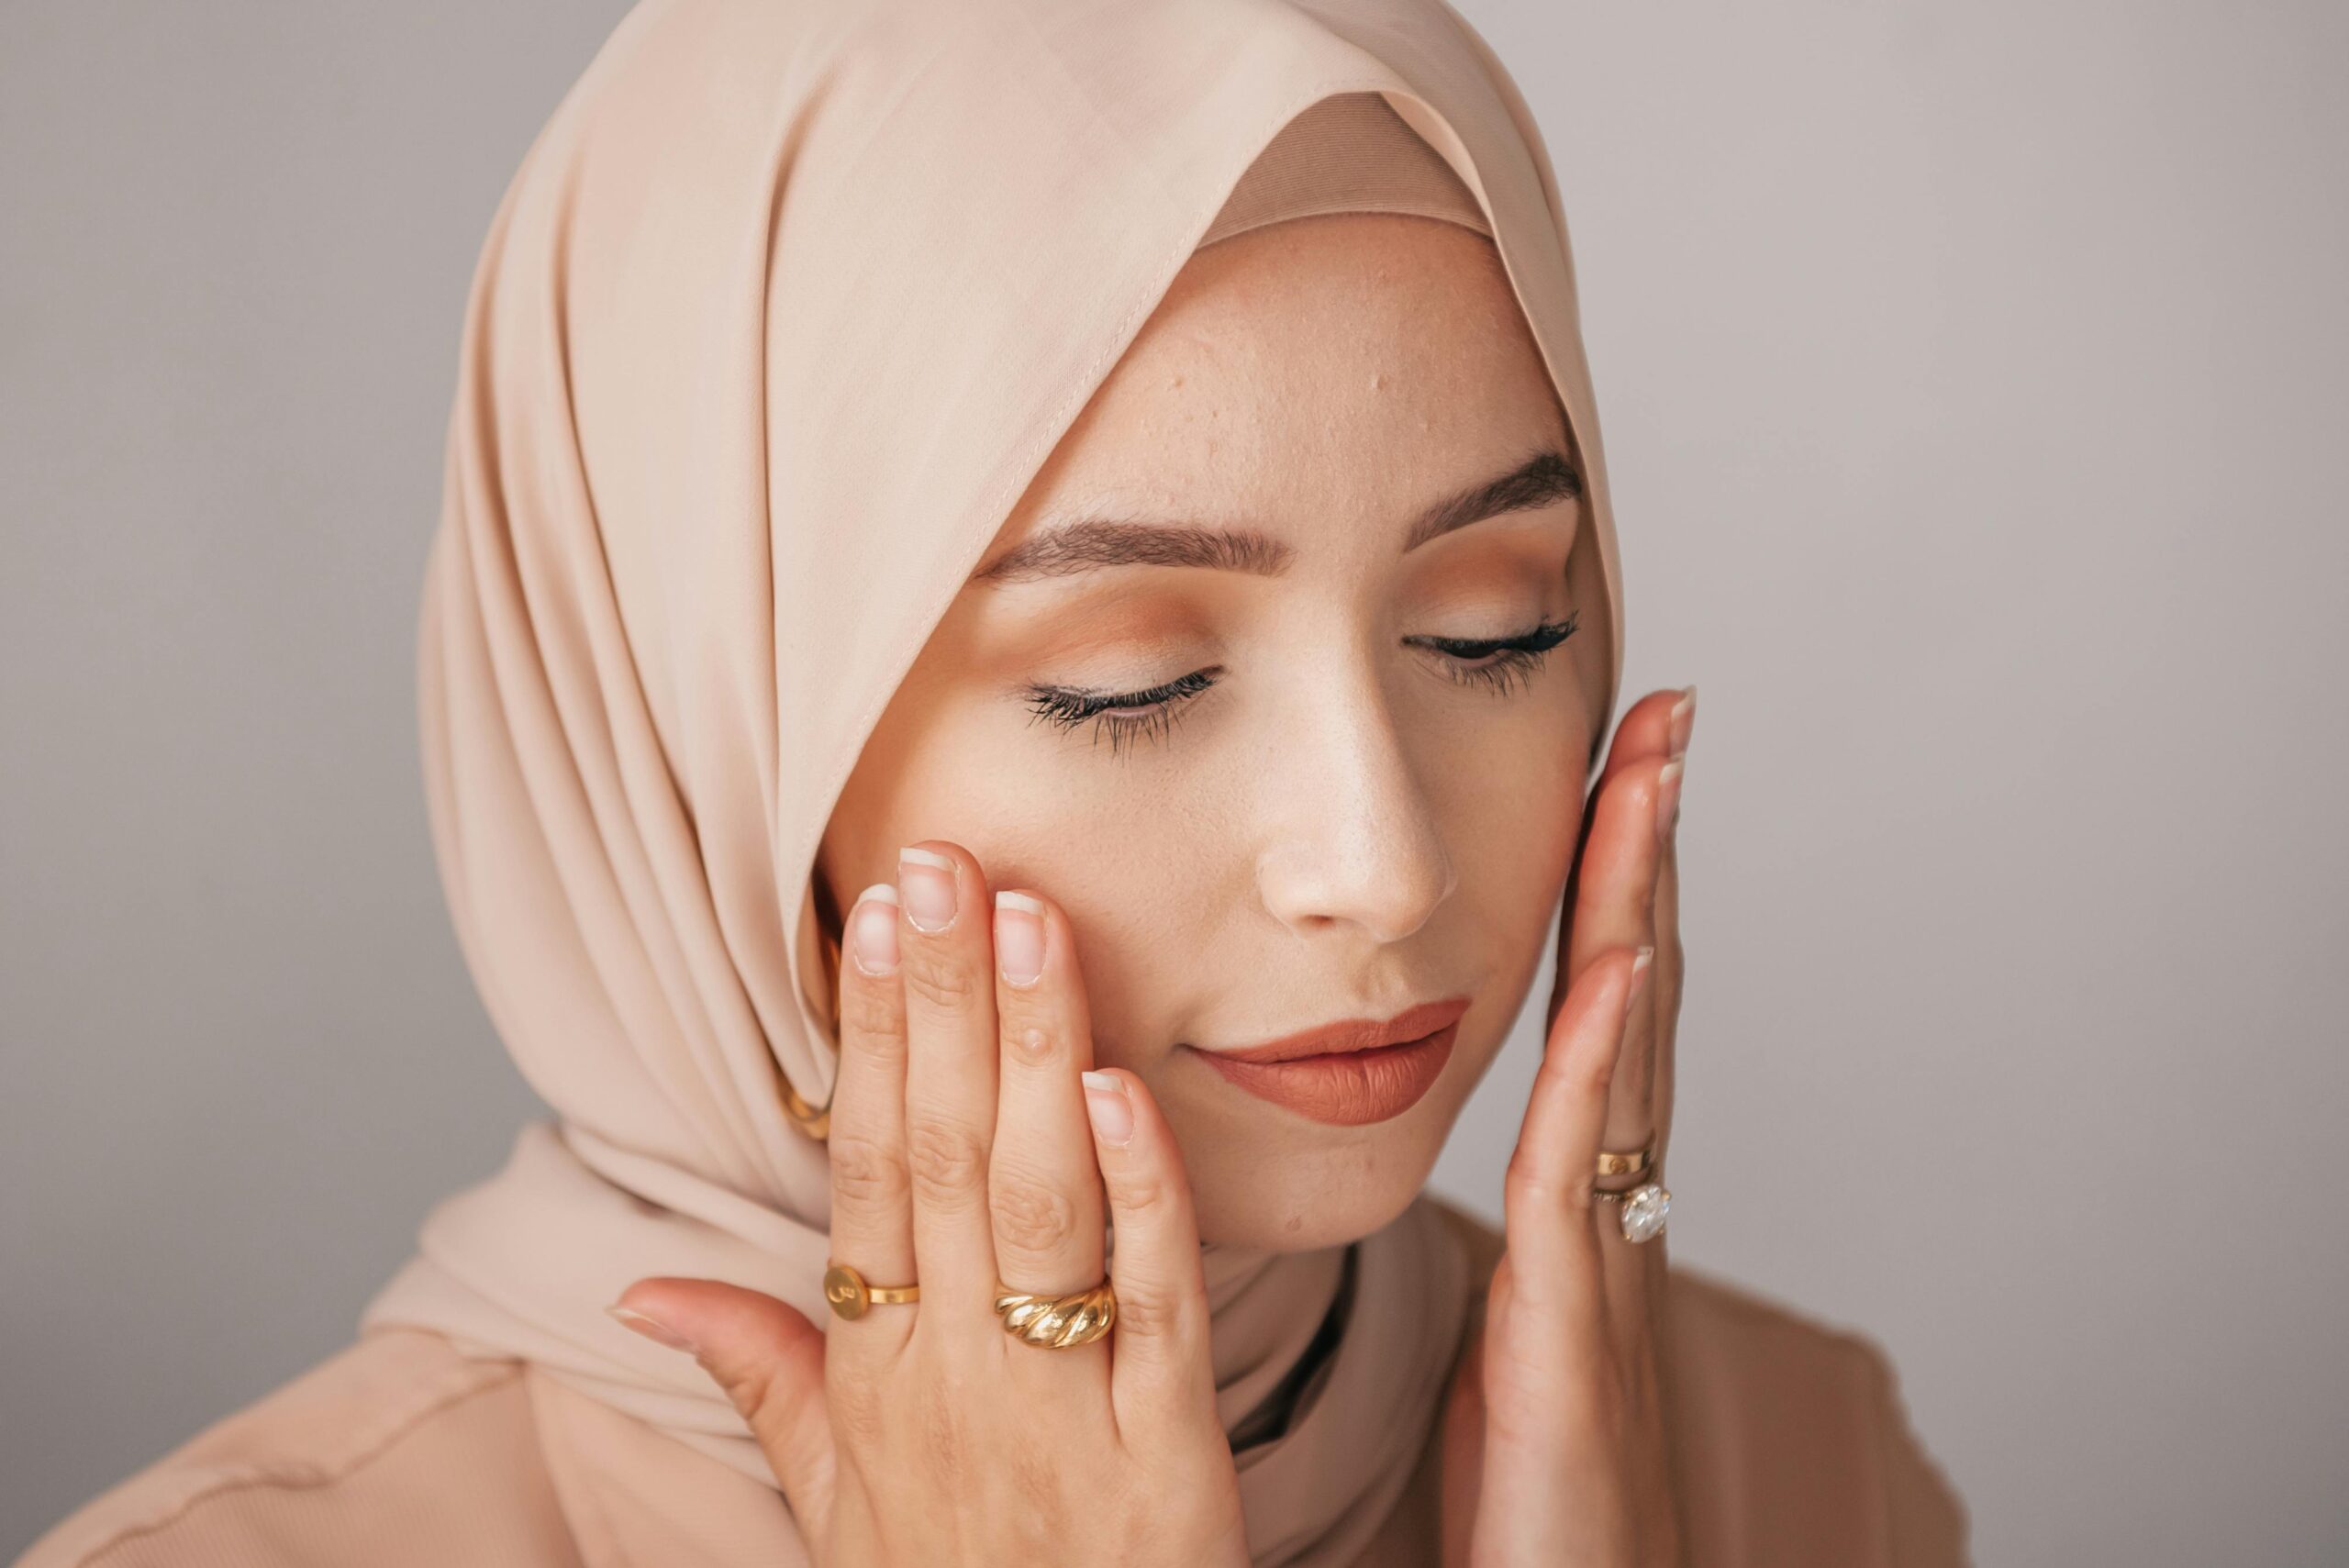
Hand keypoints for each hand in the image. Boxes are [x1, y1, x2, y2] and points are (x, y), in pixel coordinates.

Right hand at [608, 841, 1250, 1566]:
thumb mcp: (827, 1500)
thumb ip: (759, 1373)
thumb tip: (645, 1292)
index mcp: (872, 1374)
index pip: (861, 1170)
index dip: (868, 1038)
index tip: (875, 914)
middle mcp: (950, 1379)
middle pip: (938, 1159)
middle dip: (939, 1000)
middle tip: (944, 860)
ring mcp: (1056, 1413)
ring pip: (1036, 1205)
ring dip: (1029, 1053)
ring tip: (1030, 920)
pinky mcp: (1165, 1459)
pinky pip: (1150, 1306)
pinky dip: (1138, 1195)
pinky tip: (1121, 1091)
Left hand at [1443, 685, 1694, 1566]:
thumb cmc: (1536, 1509)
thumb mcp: (1508, 1341)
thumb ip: (1516, 1248)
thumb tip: (1474, 1162)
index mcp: (1580, 1212)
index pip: (1599, 1018)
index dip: (1613, 892)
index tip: (1620, 768)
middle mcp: (1609, 1216)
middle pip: (1634, 1001)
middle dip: (1645, 854)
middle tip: (1660, 717)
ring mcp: (1603, 1267)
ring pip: (1624, 1057)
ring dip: (1639, 909)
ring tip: (1647, 779)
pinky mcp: (1569, 1334)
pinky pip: (1583, 1175)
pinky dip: (1610, 1063)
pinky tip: (1622, 964)